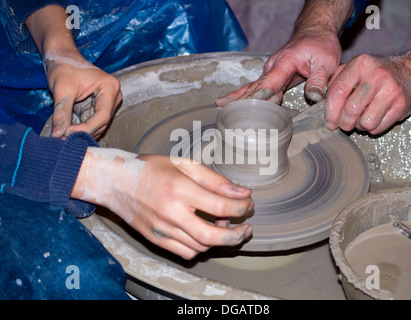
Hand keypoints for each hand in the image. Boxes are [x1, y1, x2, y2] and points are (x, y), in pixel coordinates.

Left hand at [25, 5, 121, 138]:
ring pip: (99, 125)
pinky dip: (82, 128)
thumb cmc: (64, 68)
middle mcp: (114, 96)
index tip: (66, 133)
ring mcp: (109, 102)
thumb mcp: (61, 89)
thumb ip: (61, 113)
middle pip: (103, 122)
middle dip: (84, 132)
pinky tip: (69, 130)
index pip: (103, 116)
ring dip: (83, 132)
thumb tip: (57, 135)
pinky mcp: (101, 107)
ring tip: (64, 134)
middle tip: (62, 137)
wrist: (63, 58)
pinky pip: (94, 122)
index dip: (86, 128)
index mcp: (110, 87)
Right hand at [72, 150, 253, 259]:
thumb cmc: (151, 169)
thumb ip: (215, 180)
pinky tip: (205, 235)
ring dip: (220, 240)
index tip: (249, 205)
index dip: (241, 208)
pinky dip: (201, 247)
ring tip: (226, 226)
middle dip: (237, 235)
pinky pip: (186, 253)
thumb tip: (242, 192)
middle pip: (213, 236)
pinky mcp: (156, 240)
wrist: (116, 182)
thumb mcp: (184, 164)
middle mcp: (171, 213)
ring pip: (201, 246)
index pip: (220, 205)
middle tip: (247, 228)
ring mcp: (162, 230)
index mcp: (179, 189)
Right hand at [216, 30, 340, 106]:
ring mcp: (270, 72)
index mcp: (284, 63)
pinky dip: (244, 96)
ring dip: (238, 97)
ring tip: (221, 106)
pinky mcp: (272, 77)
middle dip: (240, 99)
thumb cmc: (319, 45)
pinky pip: (256, 88)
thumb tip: (313, 97)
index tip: (247, 107)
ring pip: (252, 87)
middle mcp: (273, 68)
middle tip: (226, 110)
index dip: (258, 97)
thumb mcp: (326, 62)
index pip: (269, 83)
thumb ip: (318, 80)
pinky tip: (230, 102)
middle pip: (254, 86)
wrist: (315, 34)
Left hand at [325, 54, 410, 134]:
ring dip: (358, 126)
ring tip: (359, 119)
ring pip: (365, 122)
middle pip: (351, 109)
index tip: (328, 120)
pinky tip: (372, 119)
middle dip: (343, 122)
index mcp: (360, 64)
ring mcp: (391, 90)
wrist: (410, 73)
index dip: (330, 110)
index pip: (338, 90)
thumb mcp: (354, 68)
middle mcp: (377, 75)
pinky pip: (378, 127)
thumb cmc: (375, 74)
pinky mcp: (401, 105)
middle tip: (342, 124)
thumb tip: (318, 100)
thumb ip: (335, 80)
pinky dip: (372, 128)